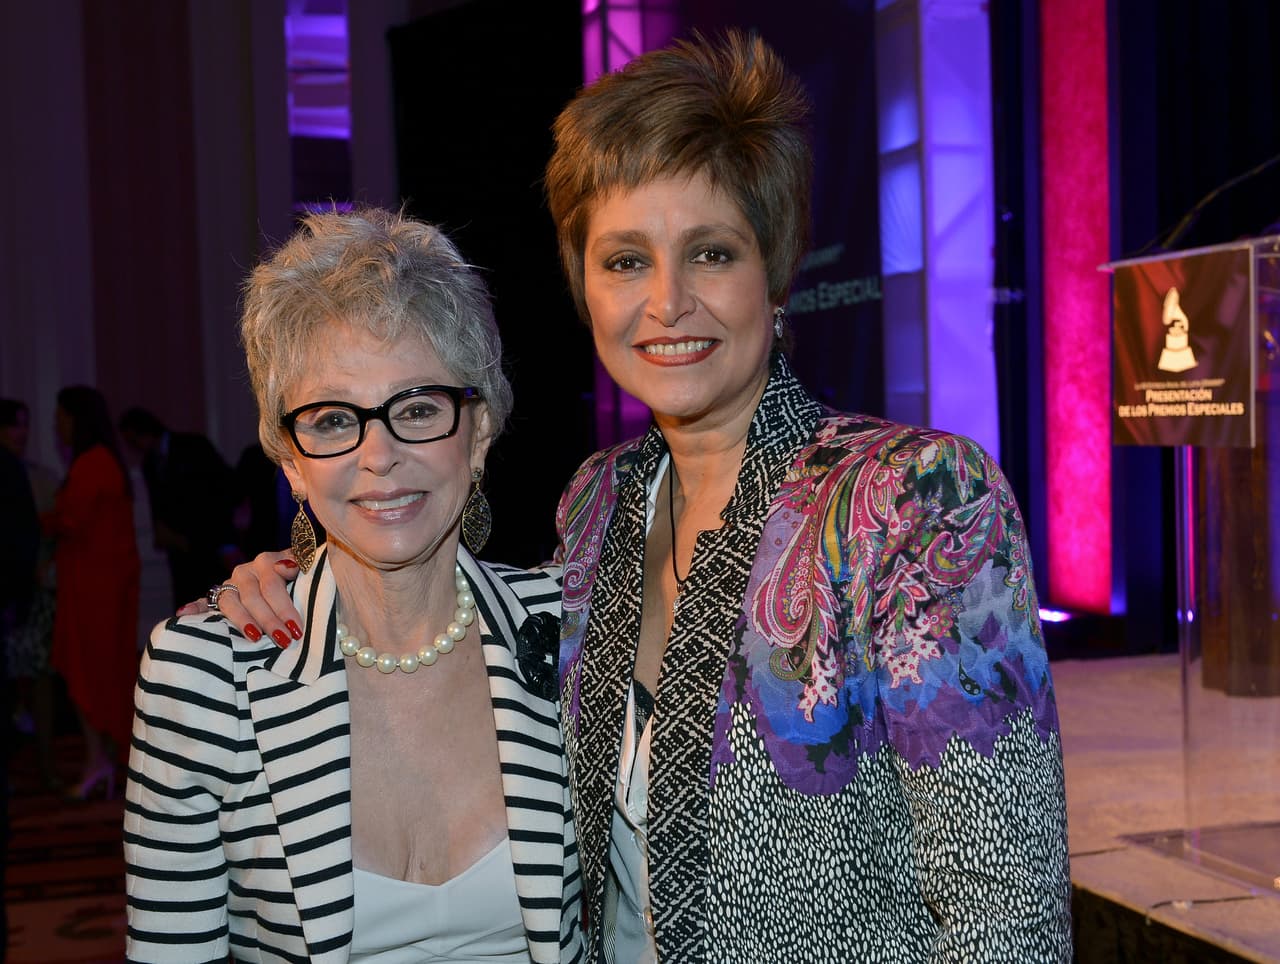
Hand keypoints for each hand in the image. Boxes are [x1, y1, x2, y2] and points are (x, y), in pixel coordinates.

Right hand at [182, 550, 304, 647]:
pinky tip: (183, 614)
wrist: (289, 573)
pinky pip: (203, 602)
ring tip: (255, 638)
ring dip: (242, 621)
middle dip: (269, 620)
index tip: (296, 628)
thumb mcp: (305, 566)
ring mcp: (230, 584)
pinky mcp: (218, 596)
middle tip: (283, 640)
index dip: (284, 608)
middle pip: (253, 597)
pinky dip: (193, 607)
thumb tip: (285, 566)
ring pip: (231, 602)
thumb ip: (300, 563)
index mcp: (266, 561)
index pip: (272, 585)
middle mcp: (245, 571)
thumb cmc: (300, 575)